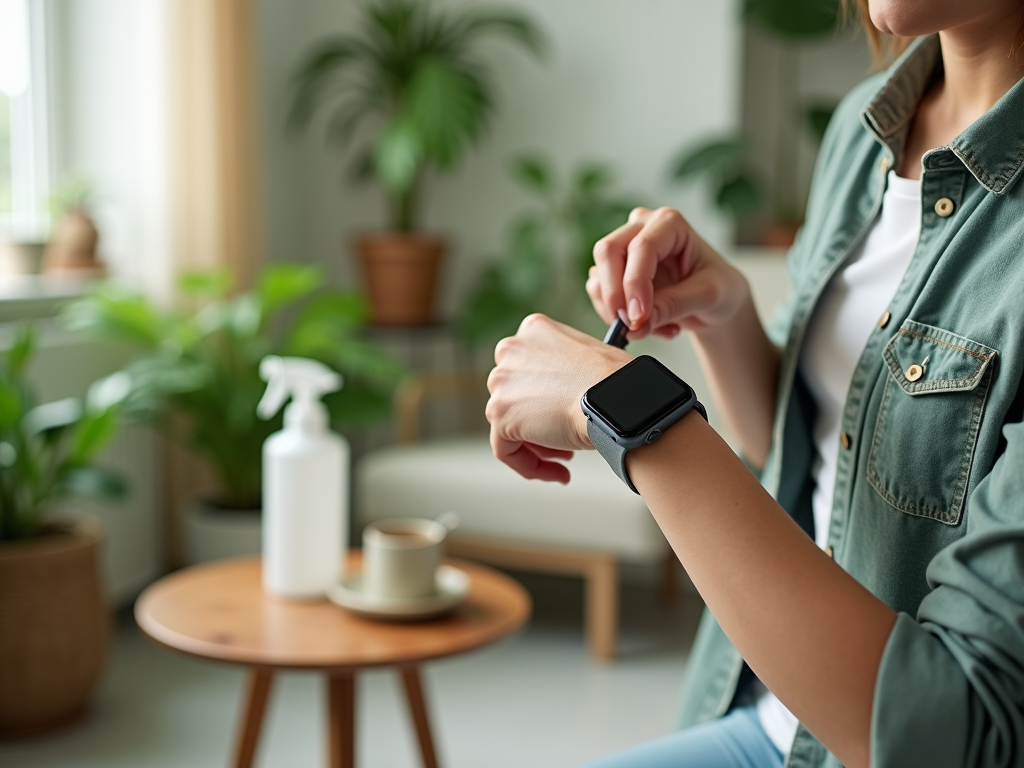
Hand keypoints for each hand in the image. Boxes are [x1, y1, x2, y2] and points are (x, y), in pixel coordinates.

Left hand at [486, 314, 630, 482]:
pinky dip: (530, 466)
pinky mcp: (500, 414)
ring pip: (509, 424)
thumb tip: (562, 393)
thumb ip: (564, 368)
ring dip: (538, 446)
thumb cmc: (618, 381)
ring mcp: (502, 382)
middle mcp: (511, 350)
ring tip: (567, 458)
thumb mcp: (588, 356)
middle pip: (515, 395)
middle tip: (565, 439)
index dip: (545, 396)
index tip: (563, 412)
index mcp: (534, 329)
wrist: (618, 399)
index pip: (527, 367)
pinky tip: (559, 473)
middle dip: (539, 421)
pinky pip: (506, 450)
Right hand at [587, 206, 749, 340]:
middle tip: (630, 326)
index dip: (634, 283)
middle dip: (615, 294)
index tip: (638, 318)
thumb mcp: (708, 296)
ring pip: (599, 277)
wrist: (715, 301)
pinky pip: (600, 296)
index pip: (641, 247)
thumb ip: (673, 306)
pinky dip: (620, 319)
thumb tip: (636, 324)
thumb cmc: (720, 288)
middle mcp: (641, 228)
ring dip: (620, 312)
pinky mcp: (613, 273)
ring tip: (658, 328)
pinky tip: (651, 326)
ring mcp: (623, 249)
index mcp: (669, 223)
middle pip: (608, 251)